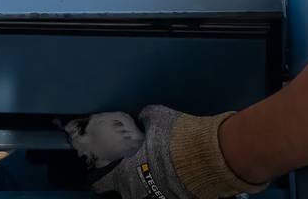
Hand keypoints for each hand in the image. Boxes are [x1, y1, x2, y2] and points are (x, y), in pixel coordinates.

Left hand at [64, 106, 266, 198]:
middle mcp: (137, 192)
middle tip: (134, 166)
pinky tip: (174, 175)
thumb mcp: (158, 118)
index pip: (100, 184)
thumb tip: (142, 116)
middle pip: (123, 191)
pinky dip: (165, 186)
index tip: (98, 173)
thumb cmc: (178, 140)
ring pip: (144, 193)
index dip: (98, 177)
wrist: (209, 157)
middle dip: (126, 180)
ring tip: (156, 171)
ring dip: (146, 184)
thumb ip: (145, 118)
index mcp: (125, 174)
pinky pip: (163, 194)